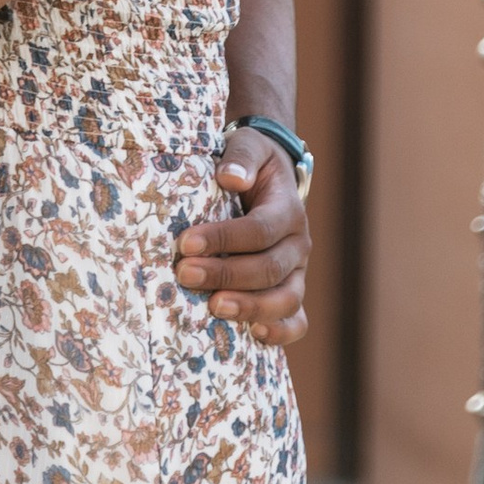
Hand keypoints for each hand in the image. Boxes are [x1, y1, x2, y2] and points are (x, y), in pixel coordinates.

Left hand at [175, 126, 310, 342]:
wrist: (268, 178)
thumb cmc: (250, 163)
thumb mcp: (248, 147)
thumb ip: (241, 157)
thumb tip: (230, 177)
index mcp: (289, 209)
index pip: (260, 230)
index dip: (224, 238)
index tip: (185, 243)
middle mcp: (298, 244)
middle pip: (269, 268)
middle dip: (226, 274)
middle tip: (184, 274)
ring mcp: (298, 272)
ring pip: (286, 299)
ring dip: (249, 307)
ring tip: (213, 308)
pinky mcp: (291, 291)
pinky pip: (297, 320)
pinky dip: (281, 331)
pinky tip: (254, 335)